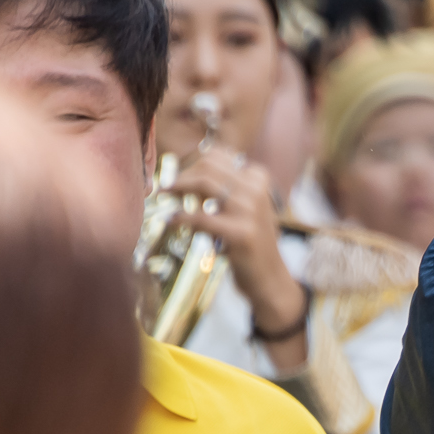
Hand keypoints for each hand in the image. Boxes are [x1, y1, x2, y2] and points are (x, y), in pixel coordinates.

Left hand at [175, 148, 306, 337]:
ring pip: (204, 184)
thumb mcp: (244, 208)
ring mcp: (251, 211)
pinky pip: (202, 217)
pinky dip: (181, 217)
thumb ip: (224, 188)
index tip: (179, 177)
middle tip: (166, 188)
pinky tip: (170, 220)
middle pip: (208, 166)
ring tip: (164, 196)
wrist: (269, 278)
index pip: (218, 156)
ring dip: (178, 188)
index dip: (192, 164)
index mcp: (259, 179)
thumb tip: (184, 173)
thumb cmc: (249, 243)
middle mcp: (257, 190)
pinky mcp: (241, 233)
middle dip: (182, 175)